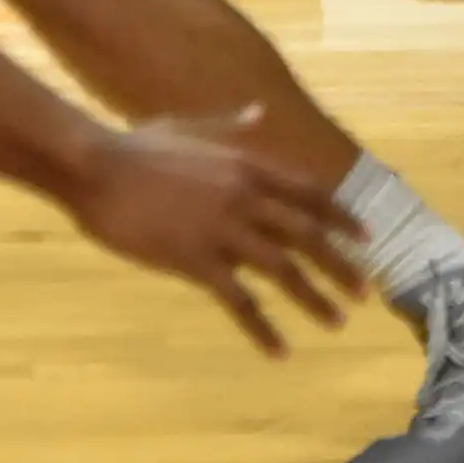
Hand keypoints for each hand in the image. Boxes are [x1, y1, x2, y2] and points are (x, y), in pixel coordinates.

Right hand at [69, 110, 366, 355]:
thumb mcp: (190, 128)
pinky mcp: (196, 260)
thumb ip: (230, 125)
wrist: (97, 167)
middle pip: (307, 235)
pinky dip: (263, 328)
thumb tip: (259, 112)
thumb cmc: (136, 146)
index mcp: (245, 164)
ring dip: (315, 297)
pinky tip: (279, 350)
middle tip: (365, 291)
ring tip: (337, 321)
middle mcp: (244, 196)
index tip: (366, 238)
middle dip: (340, 264)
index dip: (341, 217)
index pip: (309, 193)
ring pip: (284, 269)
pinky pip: (240, 302)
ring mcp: (222, 229)